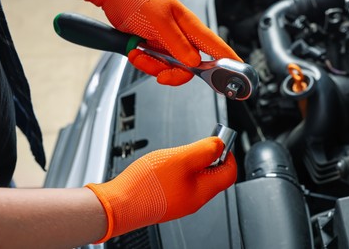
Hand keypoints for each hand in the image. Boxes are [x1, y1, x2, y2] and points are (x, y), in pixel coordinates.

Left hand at [84, 0, 241, 85]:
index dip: (229, 62)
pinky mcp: (156, 50)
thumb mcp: (159, 19)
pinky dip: (145, 64)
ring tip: (140, 53)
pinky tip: (137, 52)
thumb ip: (177, 42)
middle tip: (162, 74)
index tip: (239, 75)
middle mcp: (182, 38)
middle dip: (174, 74)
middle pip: (191, 68)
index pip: (216, 47)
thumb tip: (193, 62)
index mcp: (190, 27)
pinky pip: (156, 67)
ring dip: (154, 67)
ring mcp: (169, 45)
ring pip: (171, 70)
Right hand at [86, 137, 236, 242]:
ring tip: (180, 154)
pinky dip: (180, 171)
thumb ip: (204, 150)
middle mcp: (194, 200)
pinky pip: (182, 184)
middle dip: (209, 157)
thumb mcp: (180, 159)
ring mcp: (180, 202)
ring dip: (194, 163)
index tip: (219, 142)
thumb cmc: (146, 185)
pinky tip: (167, 165)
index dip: (228, 154)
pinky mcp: (167, 200)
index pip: (229, 173)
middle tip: (199, 145)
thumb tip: (220, 145)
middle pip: (214, 176)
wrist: (119, 205)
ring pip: (196, 179)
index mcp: (202, 191)